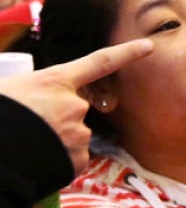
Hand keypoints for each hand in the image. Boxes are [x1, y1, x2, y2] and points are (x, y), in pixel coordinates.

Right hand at [0, 39, 153, 173]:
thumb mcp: (9, 90)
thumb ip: (35, 91)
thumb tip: (38, 99)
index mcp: (55, 81)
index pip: (100, 62)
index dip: (126, 53)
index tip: (148, 45)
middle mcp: (73, 105)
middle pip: (76, 109)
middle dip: (57, 119)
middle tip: (31, 127)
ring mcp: (78, 132)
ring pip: (73, 136)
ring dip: (56, 141)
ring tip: (30, 144)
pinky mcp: (77, 158)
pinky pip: (73, 158)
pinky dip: (59, 161)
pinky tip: (39, 161)